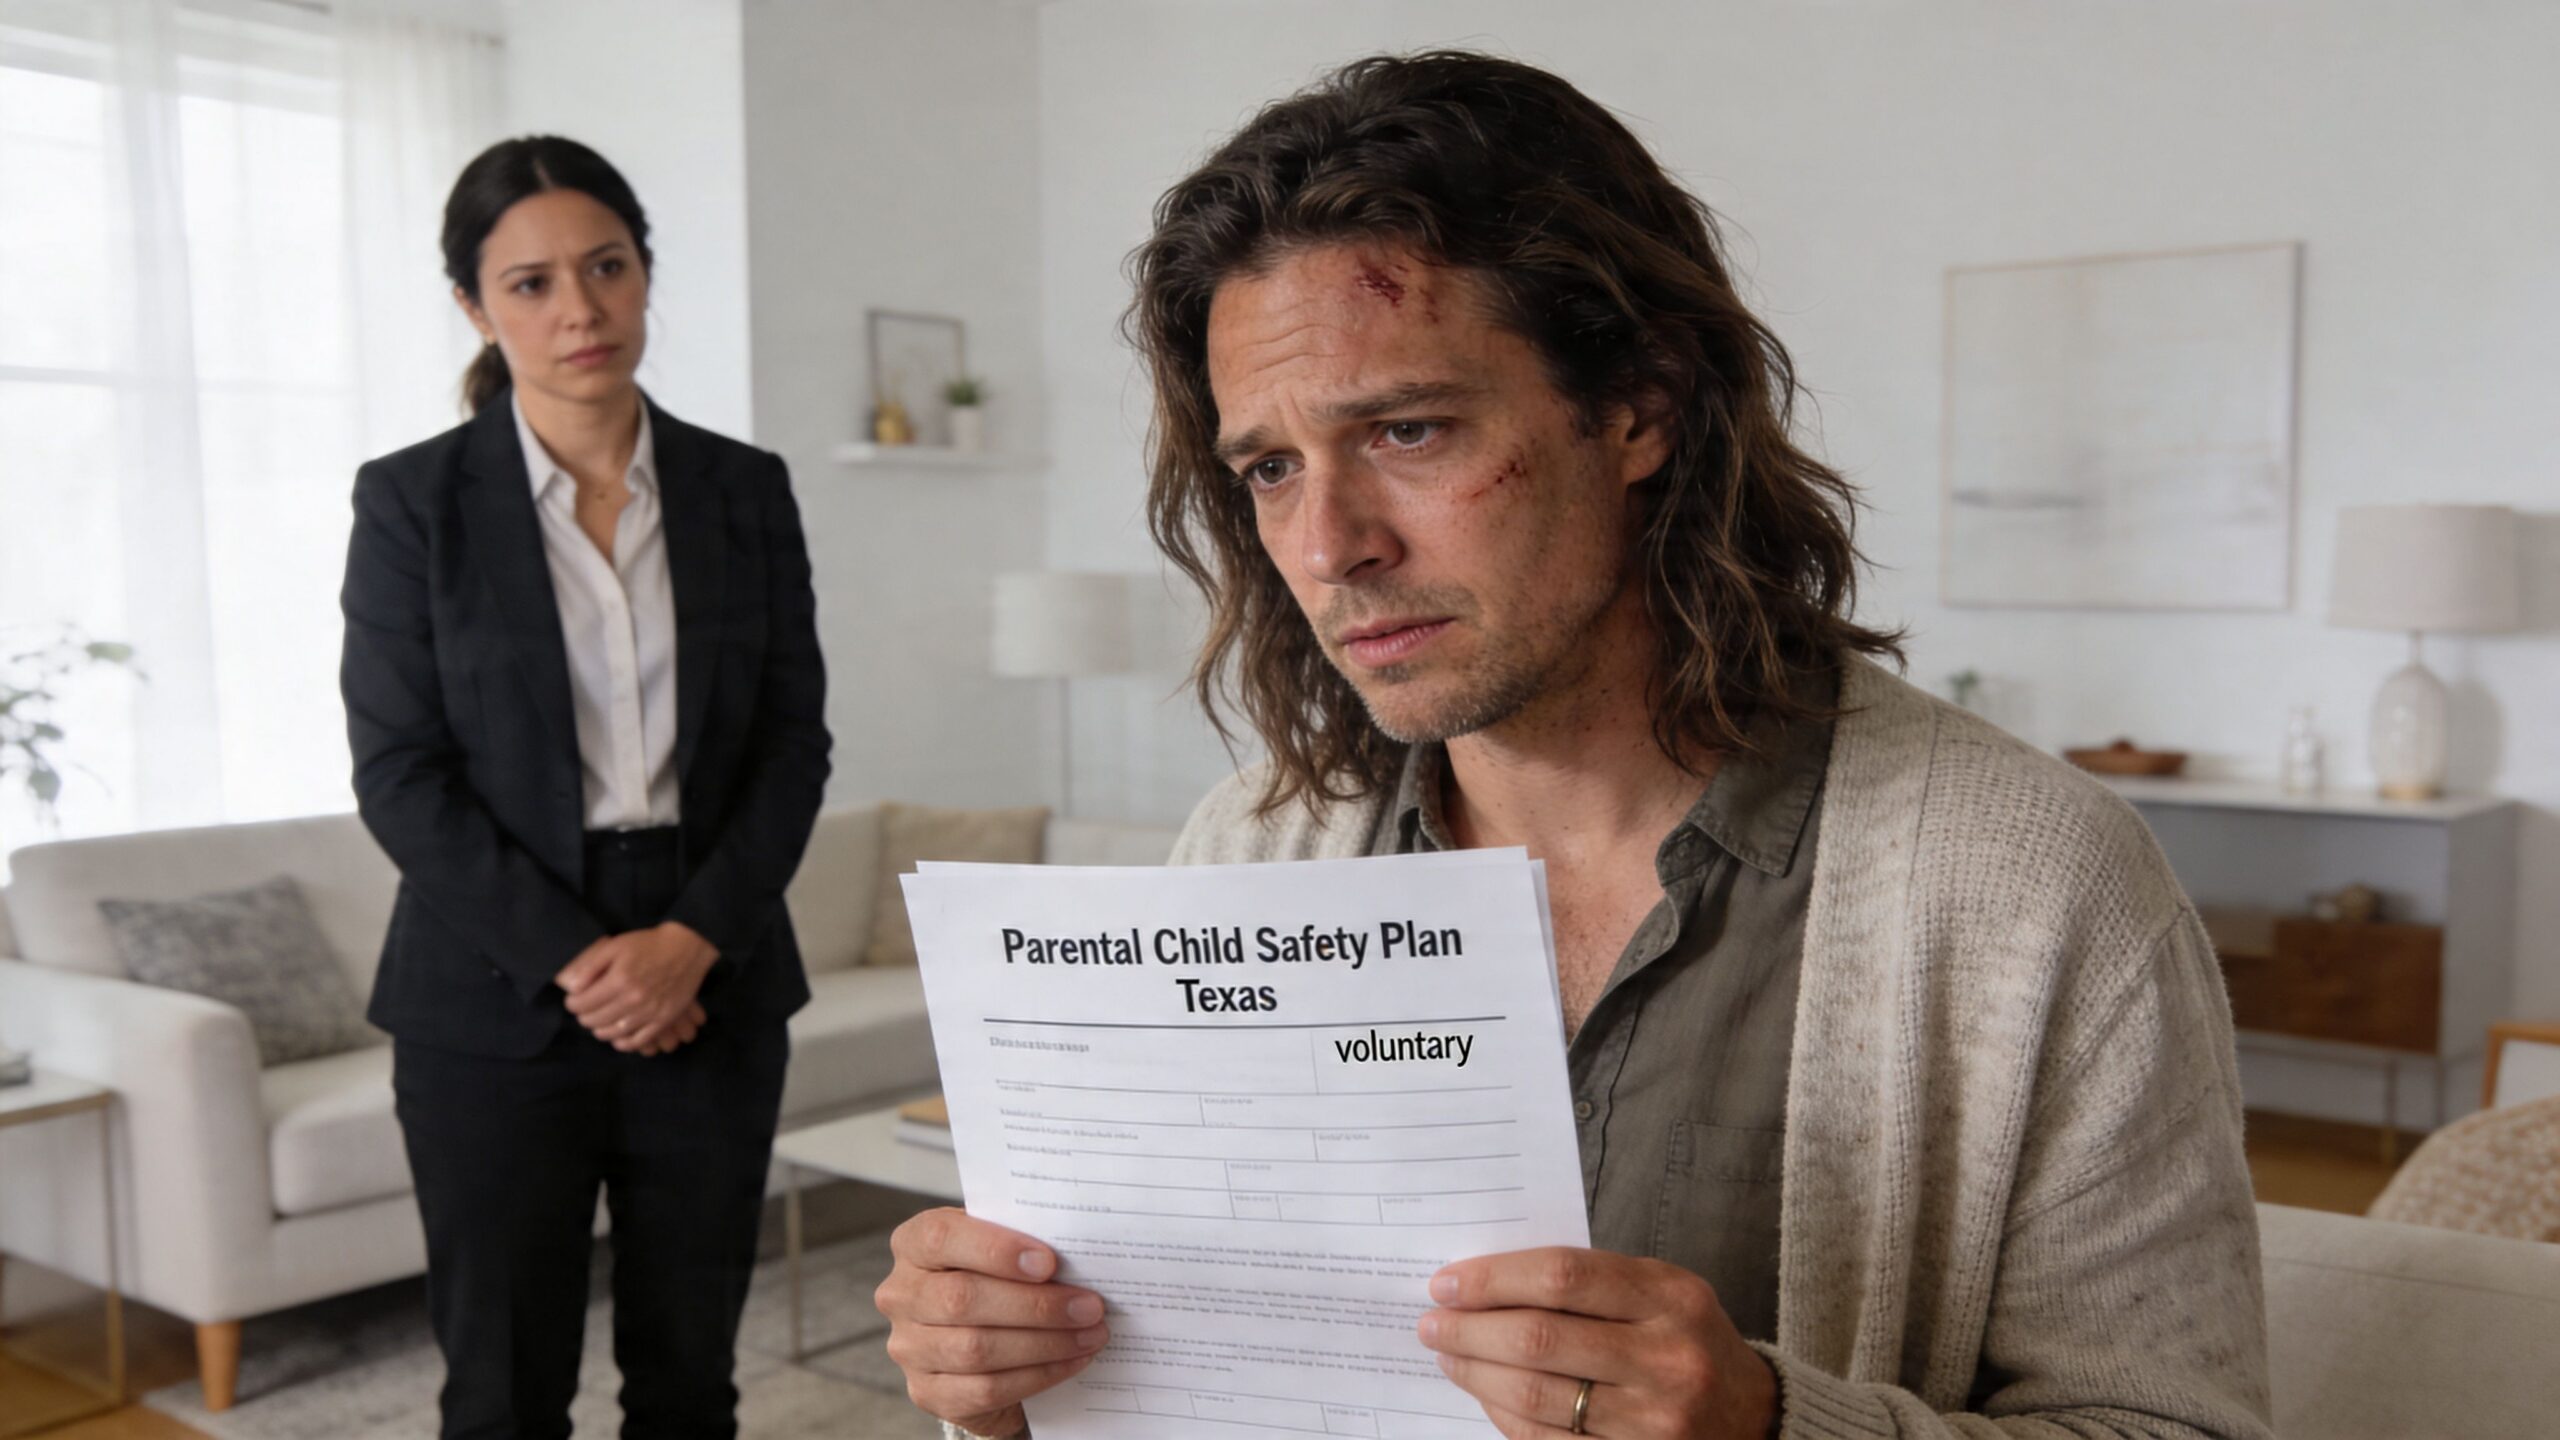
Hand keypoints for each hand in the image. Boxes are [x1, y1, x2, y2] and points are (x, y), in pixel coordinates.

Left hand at [554, 922, 718, 1051]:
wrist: (686, 948)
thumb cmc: (648, 944)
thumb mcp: (615, 946)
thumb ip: (591, 967)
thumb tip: (573, 989)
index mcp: (618, 980)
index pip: (581, 1004)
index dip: (572, 1003)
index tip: (575, 999)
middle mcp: (633, 1000)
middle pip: (594, 1021)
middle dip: (584, 1016)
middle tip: (586, 1009)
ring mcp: (649, 1012)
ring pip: (612, 1033)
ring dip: (600, 1029)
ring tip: (600, 1021)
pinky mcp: (663, 1020)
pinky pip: (637, 1041)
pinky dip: (623, 1043)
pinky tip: (618, 1035)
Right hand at [875, 1207, 1109, 1435]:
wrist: (982, 1340)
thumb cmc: (996, 1278)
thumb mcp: (1001, 1249)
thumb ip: (1023, 1243)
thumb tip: (1079, 1253)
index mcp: (914, 1245)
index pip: (942, 1237)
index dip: (996, 1250)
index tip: (1049, 1262)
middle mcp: (901, 1295)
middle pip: (962, 1299)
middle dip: (1036, 1305)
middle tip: (1089, 1306)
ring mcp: (909, 1347)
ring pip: (976, 1349)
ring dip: (1045, 1343)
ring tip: (1090, 1334)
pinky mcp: (927, 1392)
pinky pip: (985, 1389)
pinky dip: (1037, 1375)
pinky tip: (1071, 1361)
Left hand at [1419, 1247, 1775, 1438]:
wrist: (1750, 1416)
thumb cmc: (1686, 1338)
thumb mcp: (1660, 1290)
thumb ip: (1589, 1282)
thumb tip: (1487, 1281)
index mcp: (1671, 1296)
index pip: (1563, 1277)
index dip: (1494, 1279)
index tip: (1448, 1282)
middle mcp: (1666, 1358)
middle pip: (1540, 1338)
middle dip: (1471, 1330)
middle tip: (1432, 1323)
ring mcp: (1652, 1419)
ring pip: (1538, 1396)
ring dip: (1478, 1374)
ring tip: (1449, 1356)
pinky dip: (1505, 1415)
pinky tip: (1485, 1393)